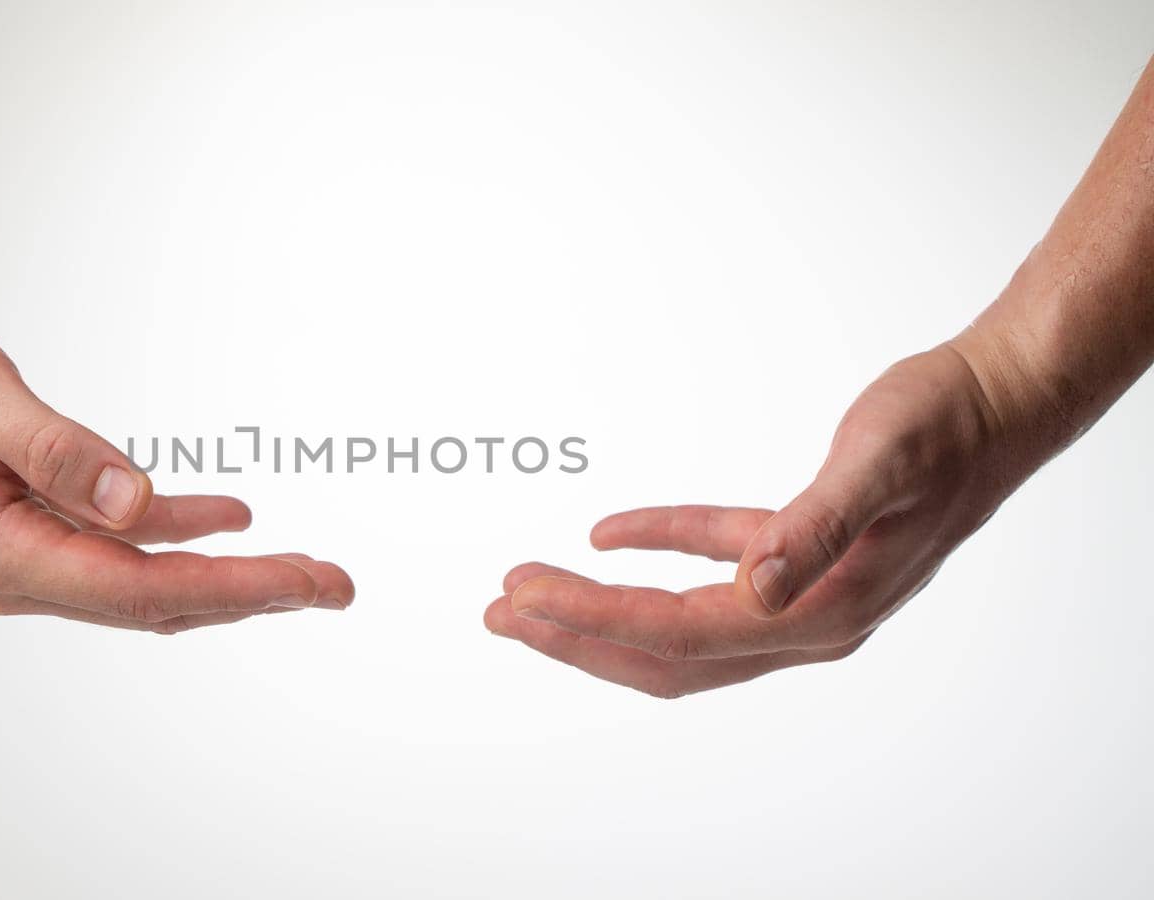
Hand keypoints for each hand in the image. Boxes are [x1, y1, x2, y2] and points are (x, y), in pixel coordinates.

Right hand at [0, 287, 352, 632]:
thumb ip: (59, 452)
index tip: (304, 580)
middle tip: (334, 584)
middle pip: (155, 598)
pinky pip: (120, 547)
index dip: (232, 588)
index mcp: (2, 554)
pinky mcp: (31, 526)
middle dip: (250, 594)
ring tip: (303, 567)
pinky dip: (176, 534)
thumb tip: (137, 506)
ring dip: (224, 573)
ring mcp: (23, 555)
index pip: (140, 588)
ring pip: (144, 580)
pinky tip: (227, 516)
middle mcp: (16, 572)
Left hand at [484, 341, 1050, 695]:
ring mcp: (802, 597)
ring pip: (678, 627)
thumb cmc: (944, 428)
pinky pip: (709, 569)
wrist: (997, 407)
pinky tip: (608, 533)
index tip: (523, 594)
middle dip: (576, 636)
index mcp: (822, 610)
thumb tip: (754, 586)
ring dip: (601, 612)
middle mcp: (808, 622)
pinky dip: (654, 553)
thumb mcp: (880, 464)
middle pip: (665, 653)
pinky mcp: (797, 559)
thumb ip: (815, 525)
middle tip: (498, 611)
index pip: (678, 631)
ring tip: (529, 593)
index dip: (592, 617)